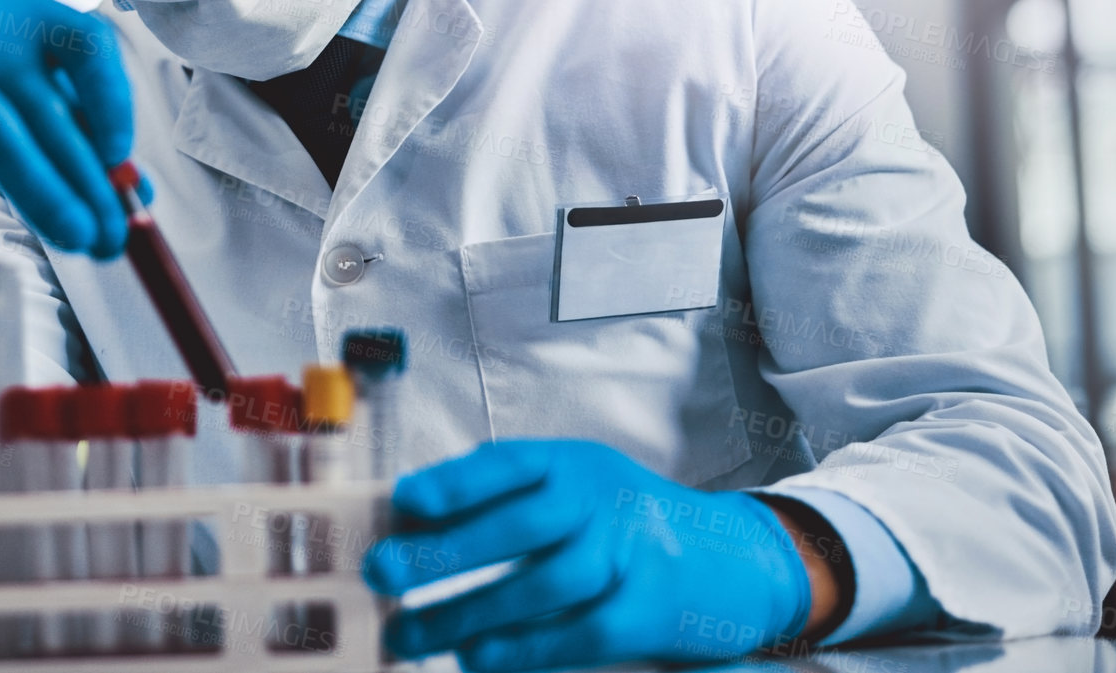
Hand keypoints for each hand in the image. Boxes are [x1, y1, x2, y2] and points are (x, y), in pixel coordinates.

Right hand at [0, 0, 142, 258]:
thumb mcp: (21, 93)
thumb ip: (78, 133)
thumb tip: (138, 195)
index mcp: (26, 13)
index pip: (86, 42)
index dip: (113, 99)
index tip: (123, 158)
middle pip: (43, 107)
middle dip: (86, 179)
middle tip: (115, 237)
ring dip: (40, 185)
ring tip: (79, 237)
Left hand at [362, 439, 812, 671]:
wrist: (734, 559)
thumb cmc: (624, 527)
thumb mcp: (575, 491)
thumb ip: (506, 502)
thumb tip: (409, 527)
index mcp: (573, 463)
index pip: (510, 464)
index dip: (455, 480)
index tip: (402, 501)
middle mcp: (603, 499)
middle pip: (520, 523)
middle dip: (445, 550)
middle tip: (381, 572)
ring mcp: (632, 554)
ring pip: (544, 584)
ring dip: (469, 612)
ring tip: (411, 634)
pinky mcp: (650, 611)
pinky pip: (580, 634)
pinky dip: (525, 650)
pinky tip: (479, 659)